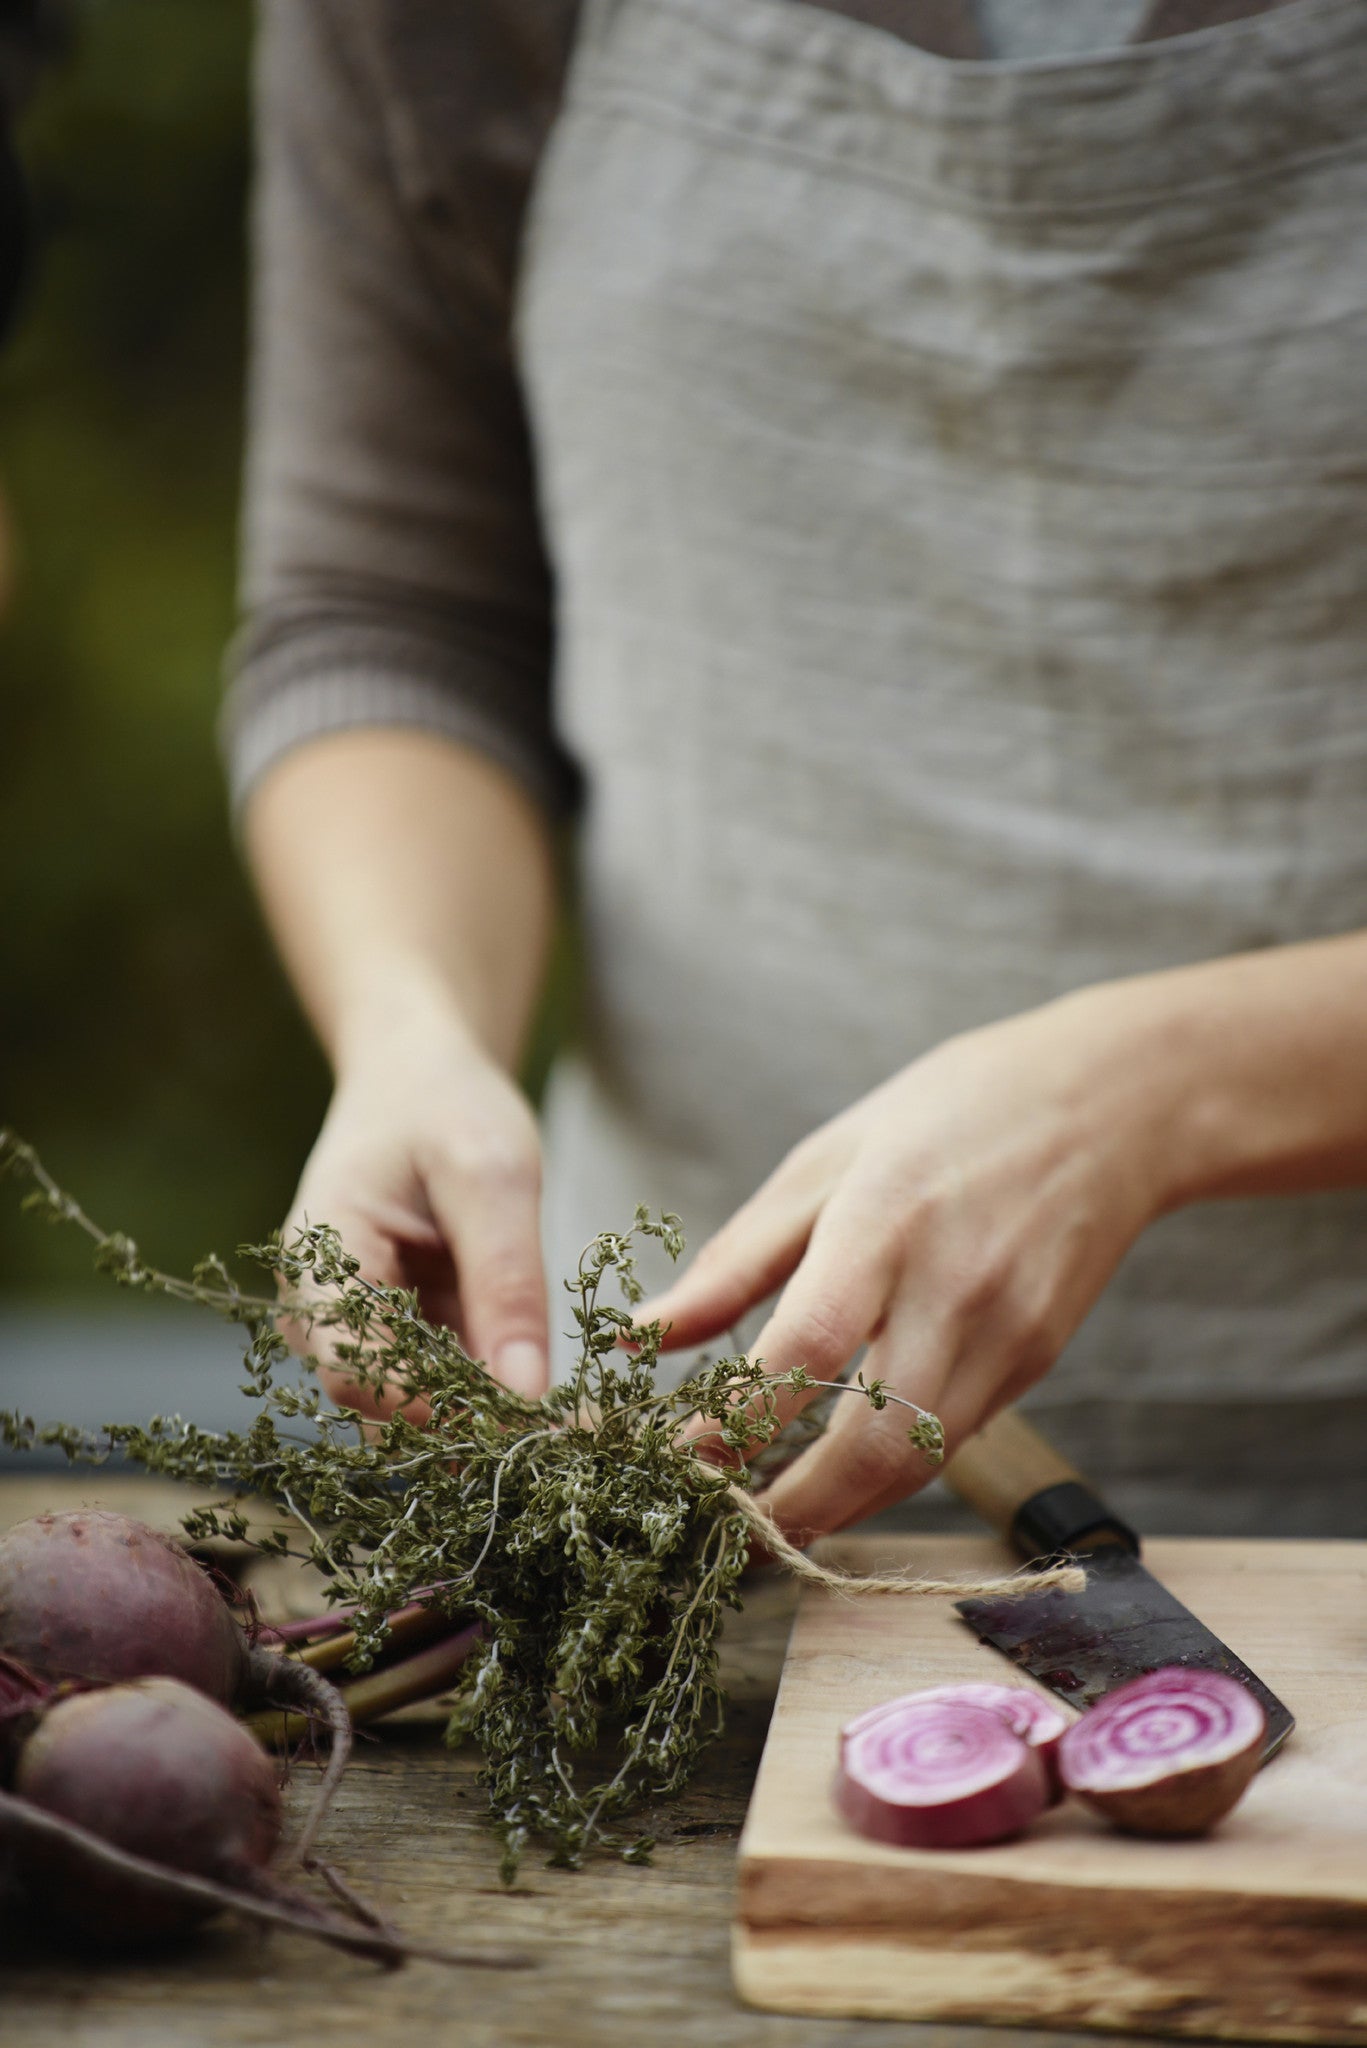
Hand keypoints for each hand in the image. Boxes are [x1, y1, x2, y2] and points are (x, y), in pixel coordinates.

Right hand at [281, 999, 548, 1420]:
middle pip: (383, 1403)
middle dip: (471, 1419)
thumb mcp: (494, 1177)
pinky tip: (536, 1372)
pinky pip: (432, 1379)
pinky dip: (484, 1381)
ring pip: (411, 1403)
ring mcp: (347, 1323)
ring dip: (482, 1406)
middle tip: (569, 1422)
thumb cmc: (447, 1105)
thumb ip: (507, 1282)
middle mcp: (317, 1308)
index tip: (532, 1417)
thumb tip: (525, 1395)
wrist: (417, 1076)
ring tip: (561, 1401)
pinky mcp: (384, 1330)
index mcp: (321, 1260)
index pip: (358, 1376)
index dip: (440, 1411)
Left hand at [640, 987, 1173, 1541]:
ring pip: (920, 1466)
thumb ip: (736, 1258)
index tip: (679, 1460)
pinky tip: (846, 1467)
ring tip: (776, 1515)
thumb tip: (645, 1335)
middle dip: (794, 1509)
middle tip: (728, 1527)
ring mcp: (1008, 1333)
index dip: (736, 1422)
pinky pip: (954, 1438)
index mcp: (884, 1221)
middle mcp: (954, 1289)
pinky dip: (893, 1469)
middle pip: (874, 1444)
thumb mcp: (826, 1159)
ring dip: (843, 1508)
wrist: (1110, 1105)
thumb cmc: (949, 1114)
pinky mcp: (1038, 1359)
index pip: (805, 1349)